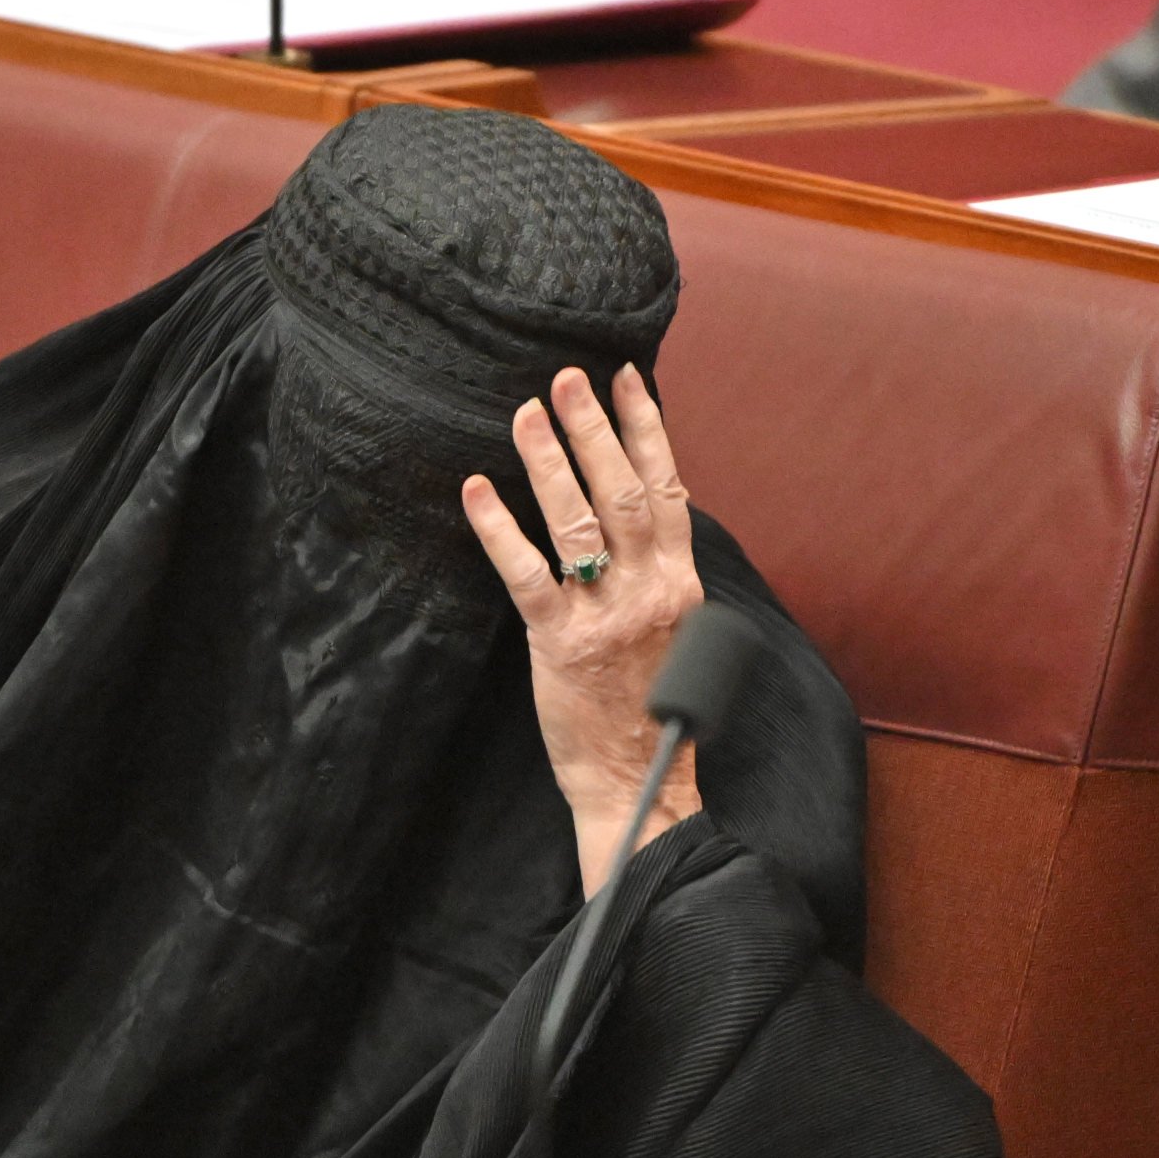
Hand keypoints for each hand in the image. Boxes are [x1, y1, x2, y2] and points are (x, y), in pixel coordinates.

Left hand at [461, 362, 703, 890]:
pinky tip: (478, 489)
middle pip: (624, 492)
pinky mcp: (561, 644)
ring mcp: (607, 617)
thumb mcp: (676, 628)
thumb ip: (658, 569)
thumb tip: (640, 505)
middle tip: (566, 379)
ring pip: (579, 523)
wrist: (639, 779)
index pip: (669, 488)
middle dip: (594, 430)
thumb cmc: (653, 703)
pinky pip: (528, 575)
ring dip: (550, 462)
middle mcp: (650, 590)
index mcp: (680, 582)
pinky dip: (501, 528)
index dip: (647, 429)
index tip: (627, 378)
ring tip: (525, 414)